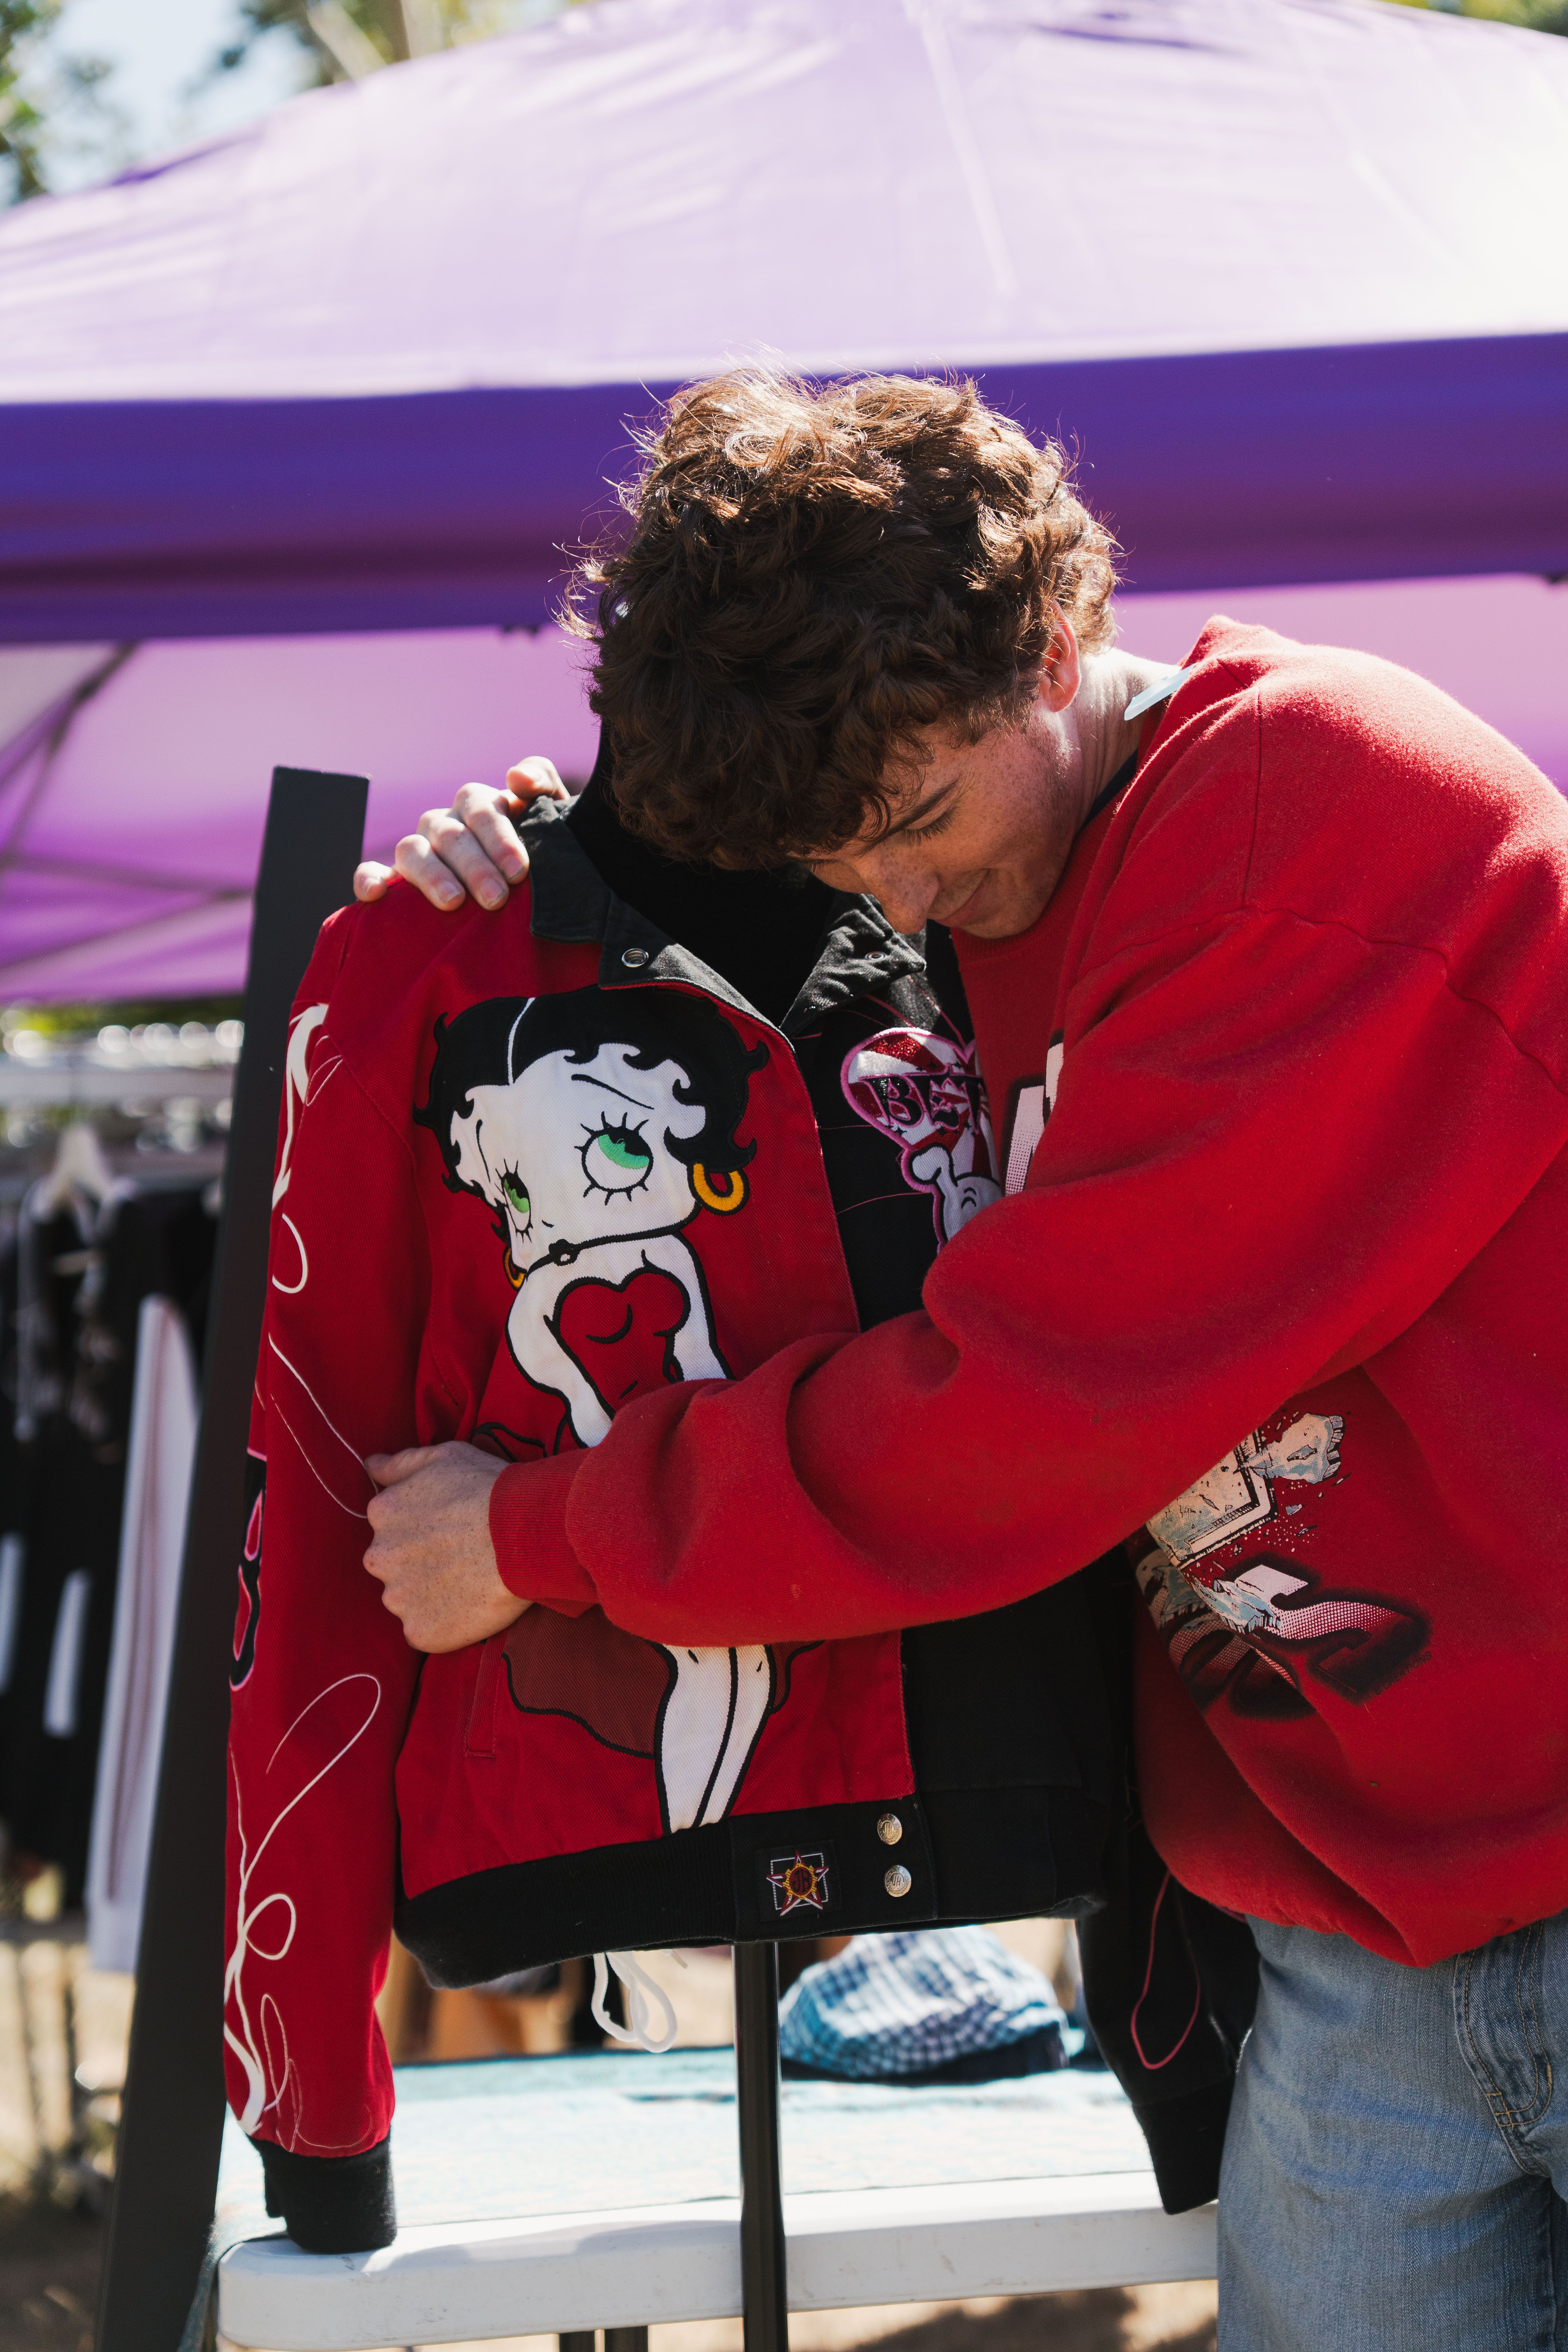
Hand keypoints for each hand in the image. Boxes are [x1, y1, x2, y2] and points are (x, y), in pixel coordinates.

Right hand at [353, 757, 570, 909]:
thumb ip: (543, 785)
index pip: (480, 807)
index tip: (520, 870)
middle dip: (474, 866)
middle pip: (449, 834)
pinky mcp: (397, 880)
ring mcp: (419, 851)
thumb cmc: (543, 854)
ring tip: (454, 902)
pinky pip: (371, 871)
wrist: (535, 894)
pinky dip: (369, 878)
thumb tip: (516, 777)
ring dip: (432, 875)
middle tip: (497, 898)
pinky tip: (375, 894)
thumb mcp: (554, 819)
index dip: (498, 837)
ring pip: (412, 850)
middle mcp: (446, 824)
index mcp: (479, 807)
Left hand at [362, 1439, 529, 1651]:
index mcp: (382, 1513)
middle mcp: (379, 1557)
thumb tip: (370, 1465)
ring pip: (407, 1600)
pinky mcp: (419, 1632)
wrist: (527, 1534)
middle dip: (420, 1563)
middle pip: (395, 1566)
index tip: (451, 1528)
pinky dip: (443, 1624)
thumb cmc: (489, 1489)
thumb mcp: (444, 1457)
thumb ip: (401, 1463)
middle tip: (461, 1555)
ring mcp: (398, 1598)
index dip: (423, 1529)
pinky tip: (469, 1606)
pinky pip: (424, 1631)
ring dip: (430, 1594)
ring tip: (469, 1581)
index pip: (391, 1527)